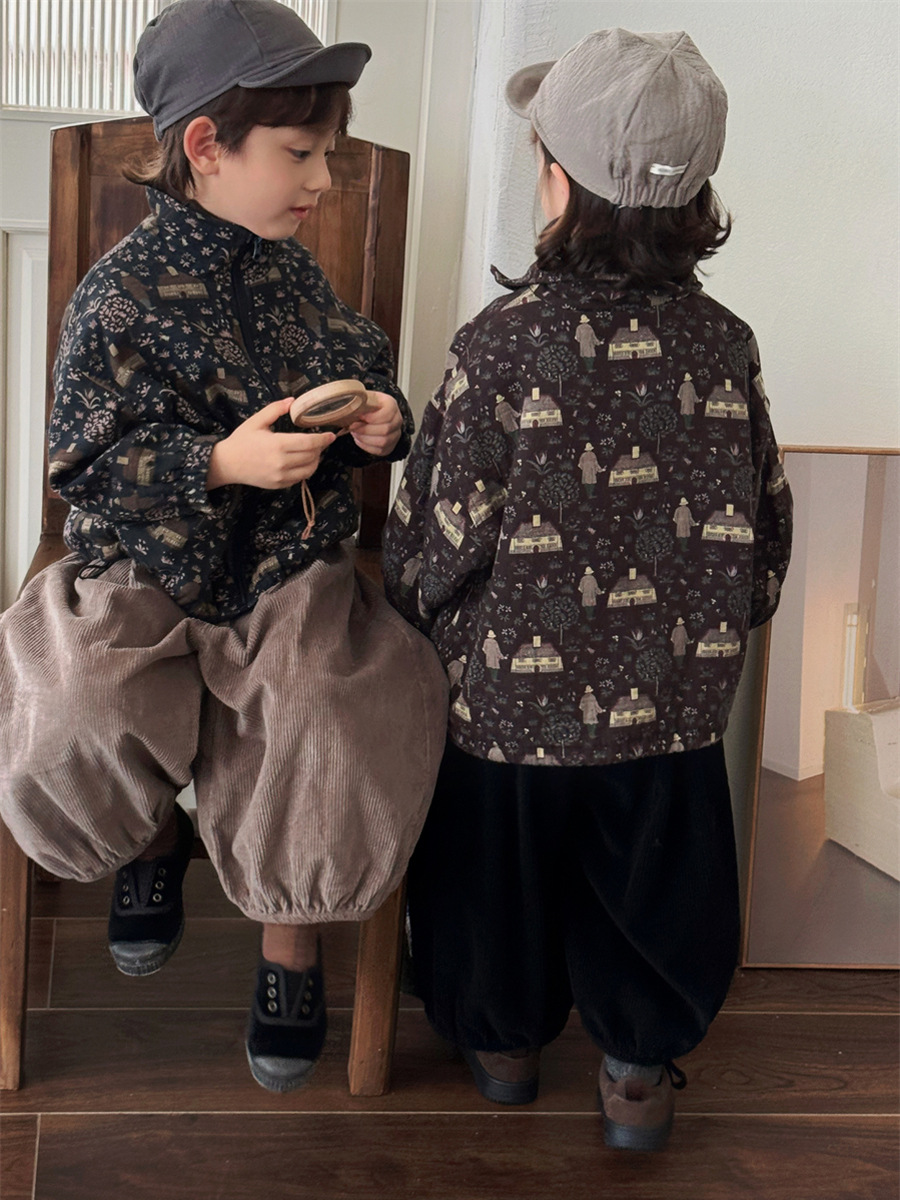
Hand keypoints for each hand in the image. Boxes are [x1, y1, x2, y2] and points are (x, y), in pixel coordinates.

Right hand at [207, 397, 335, 489]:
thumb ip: (275, 410)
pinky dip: (305, 469)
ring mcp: (281, 476)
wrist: (226, 464)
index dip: (323, 439)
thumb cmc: (241, 441)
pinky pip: (300, 478)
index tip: (331, 435)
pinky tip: (302, 461)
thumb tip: (293, 401)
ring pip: (309, 470)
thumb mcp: (257, 421)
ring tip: (313, 451)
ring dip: (315, 460)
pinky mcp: (279, 485)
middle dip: (320, 448)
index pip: (309, 443)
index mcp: (278, 444)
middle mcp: (282, 463)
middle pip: (312, 456)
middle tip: (320, 441)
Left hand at [348, 391, 403, 455]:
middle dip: (365, 430)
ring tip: (356, 433)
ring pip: (383, 442)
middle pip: (385, 429)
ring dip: (365, 439)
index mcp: (391, 405)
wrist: (371, 412)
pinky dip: (367, 446)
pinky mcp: (390, 446)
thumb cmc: (367, 405)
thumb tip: (349, 410)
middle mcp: (397, 420)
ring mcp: (395, 434)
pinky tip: (359, 439)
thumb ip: (359, 402)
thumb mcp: (363, 398)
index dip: (373, 418)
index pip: (387, 414)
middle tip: (353, 427)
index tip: (360, 417)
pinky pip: (380, 450)